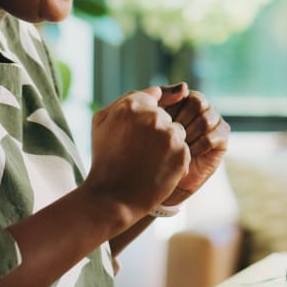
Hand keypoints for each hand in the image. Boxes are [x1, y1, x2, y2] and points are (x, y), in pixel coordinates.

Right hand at [86, 87, 190, 221]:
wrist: (113, 197)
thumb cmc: (105, 157)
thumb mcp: (103, 121)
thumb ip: (130, 97)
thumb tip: (162, 90)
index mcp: (132, 105)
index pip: (152, 98)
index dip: (144, 117)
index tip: (138, 133)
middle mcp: (153, 117)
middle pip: (165, 116)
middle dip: (155, 130)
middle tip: (137, 150)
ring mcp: (169, 136)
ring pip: (176, 131)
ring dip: (167, 143)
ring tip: (147, 160)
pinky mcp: (182, 154)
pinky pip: (184, 149)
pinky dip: (174, 158)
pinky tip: (157, 169)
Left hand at [159, 83, 229, 202]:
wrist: (160, 176)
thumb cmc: (151, 146)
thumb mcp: (151, 119)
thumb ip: (163, 98)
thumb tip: (184, 86)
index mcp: (184, 100)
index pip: (184, 94)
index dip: (173, 110)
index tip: (163, 125)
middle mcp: (201, 108)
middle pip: (197, 102)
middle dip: (181, 122)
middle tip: (171, 136)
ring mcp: (213, 122)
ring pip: (205, 119)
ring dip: (189, 135)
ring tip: (180, 146)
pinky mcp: (222, 139)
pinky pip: (213, 136)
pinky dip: (198, 146)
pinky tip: (190, 153)